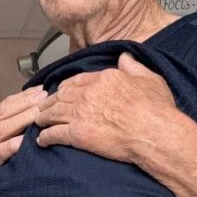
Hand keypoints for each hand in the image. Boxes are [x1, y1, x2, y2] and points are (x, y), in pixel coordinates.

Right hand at [0, 87, 47, 192]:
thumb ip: (10, 125)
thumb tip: (34, 109)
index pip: (6, 105)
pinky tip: (24, 141)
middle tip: (44, 98)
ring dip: (21, 120)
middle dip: (25, 104)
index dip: (24, 97)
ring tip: (38, 114)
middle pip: (4, 113)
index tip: (41, 90)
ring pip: (2, 129)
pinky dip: (11, 145)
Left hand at [34, 53, 176, 162]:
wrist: (154, 133)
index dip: (66, 86)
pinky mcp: (77, 134)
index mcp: (103, 78)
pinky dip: (45, 137)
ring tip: (39, 121)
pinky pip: (54, 134)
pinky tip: (41, 140)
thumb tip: (125, 56)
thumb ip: (134, 66)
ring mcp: (80, 114)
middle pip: (61, 95)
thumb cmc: (156, 109)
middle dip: (50, 101)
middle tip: (44, 106)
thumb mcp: (150, 79)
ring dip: (43, 117)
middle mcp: (88, 94)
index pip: (77, 80)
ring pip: (52, 113)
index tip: (61, 91)